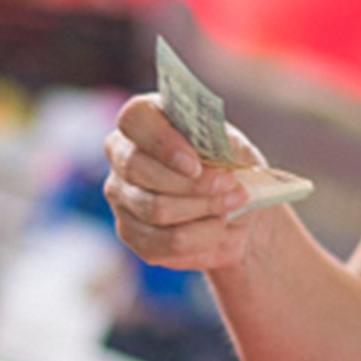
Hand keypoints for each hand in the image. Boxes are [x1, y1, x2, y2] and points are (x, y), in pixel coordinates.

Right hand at [102, 94, 259, 272]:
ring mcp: (121, 195)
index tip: (196, 164)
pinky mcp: (130, 232)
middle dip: (193, 183)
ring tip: (233, 204)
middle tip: (231, 186)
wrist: (238, 211)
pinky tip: (219, 226)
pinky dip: (202, 236)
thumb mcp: (236, 149)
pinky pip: (165, 241)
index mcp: (145, 119)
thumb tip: (215, 155)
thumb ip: (223, 146)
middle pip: (139, 168)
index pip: (134, 119)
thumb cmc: (231, 168)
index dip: (162, 142)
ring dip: (204, 208)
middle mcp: (122, 154)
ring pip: (155, 208)